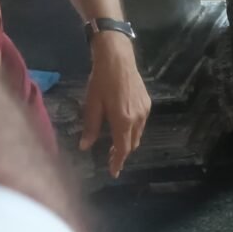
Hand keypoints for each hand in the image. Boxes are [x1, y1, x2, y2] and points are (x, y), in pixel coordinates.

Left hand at [80, 33, 151, 177]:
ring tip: (115, 143)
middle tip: (109, 157)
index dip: (117, 162)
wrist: (118, 59)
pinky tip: (123, 125)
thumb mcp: (92, 104)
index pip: (122, 149)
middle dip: (122, 153)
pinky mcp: (147, 103)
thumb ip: (91, 127)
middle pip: (132, 144)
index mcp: (123, 121)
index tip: (113, 173)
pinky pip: (141, 124)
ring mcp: (145, 111)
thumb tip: (85, 147)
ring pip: (138, 134)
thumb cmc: (100, 81)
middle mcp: (138, 119)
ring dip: (128, 141)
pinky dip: (133, 130)